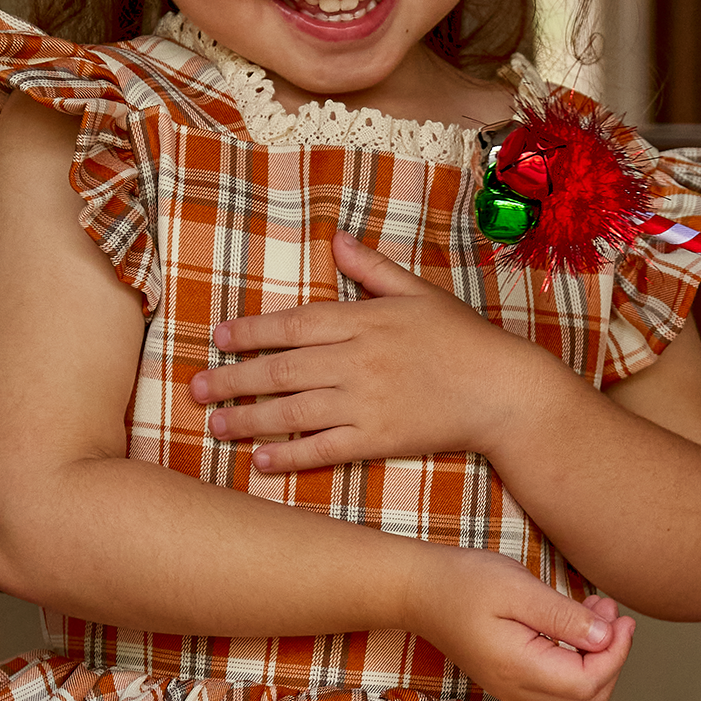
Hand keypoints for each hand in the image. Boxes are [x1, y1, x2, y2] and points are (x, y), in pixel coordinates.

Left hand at [190, 230, 543, 472]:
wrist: (504, 391)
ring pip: (293, 410)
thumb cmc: (464, 339)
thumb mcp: (419, 293)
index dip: (251, 331)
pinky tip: (261, 462)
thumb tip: (336, 239)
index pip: (294, 323)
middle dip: (233, 378)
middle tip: (196, 387)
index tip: (219, 338)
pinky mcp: (379, 439)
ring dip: (249, 419)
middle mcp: (357, 360)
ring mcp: (366, 402)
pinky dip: (290, 456)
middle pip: (281, 369)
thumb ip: (372, 269)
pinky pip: (324, 449)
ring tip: (215, 425)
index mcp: (364, 320)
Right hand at [409, 546, 634, 700]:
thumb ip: (564, 618)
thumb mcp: (519, 589)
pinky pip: (558, 681)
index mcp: (519, 669)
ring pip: (576, 691)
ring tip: (596, 609)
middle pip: (589, 696)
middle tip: (612, 612)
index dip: (616, 654)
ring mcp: (513, 688)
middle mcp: (517, 690)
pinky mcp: (511, 678)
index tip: (622, 619)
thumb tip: (606, 637)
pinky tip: (575, 621)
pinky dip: (578, 656)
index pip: (590, 682)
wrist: (418, 590)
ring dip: (596, 655)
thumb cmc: (463, 582)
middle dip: (611, 656)